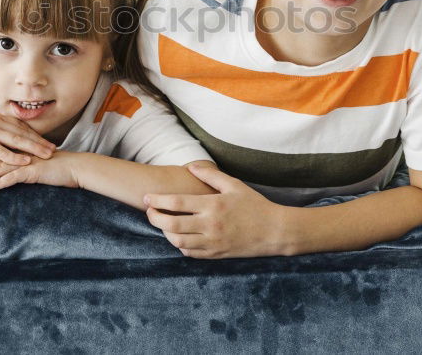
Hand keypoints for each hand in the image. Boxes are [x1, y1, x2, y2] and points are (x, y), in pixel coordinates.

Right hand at [0, 111, 55, 171]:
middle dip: (40, 142)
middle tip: (54, 150)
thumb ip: (6, 136)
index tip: (51, 144)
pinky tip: (28, 162)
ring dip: (33, 149)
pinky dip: (16, 158)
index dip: (38, 136)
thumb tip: (28, 141)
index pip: (23, 127)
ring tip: (46, 156)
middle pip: (22, 133)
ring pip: (16, 141)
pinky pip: (4, 152)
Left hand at [0, 152, 78, 190]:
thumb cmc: (56, 169)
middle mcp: (19, 155)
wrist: (74, 167)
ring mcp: (25, 162)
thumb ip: (21, 168)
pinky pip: (14, 177)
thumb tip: (9, 174)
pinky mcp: (33, 171)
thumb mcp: (35, 167)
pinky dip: (0, 182)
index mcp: (18, 153)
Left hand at [144, 164, 286, 258]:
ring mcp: (213, 243)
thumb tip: (190, 166)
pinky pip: (191, 253)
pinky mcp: (216, 255)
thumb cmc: (255, 205)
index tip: (146, 198)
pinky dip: (180, 246)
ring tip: (163, 224)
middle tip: (149, 212)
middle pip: (171, 225)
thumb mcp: (235, 185)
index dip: (156, 201)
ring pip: (178, 242)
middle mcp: (210, 226)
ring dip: (165, 234)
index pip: (176, 204)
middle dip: (154, 218)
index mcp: (213, 206)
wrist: (275, 231)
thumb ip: (211, 176)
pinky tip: (179, 237)